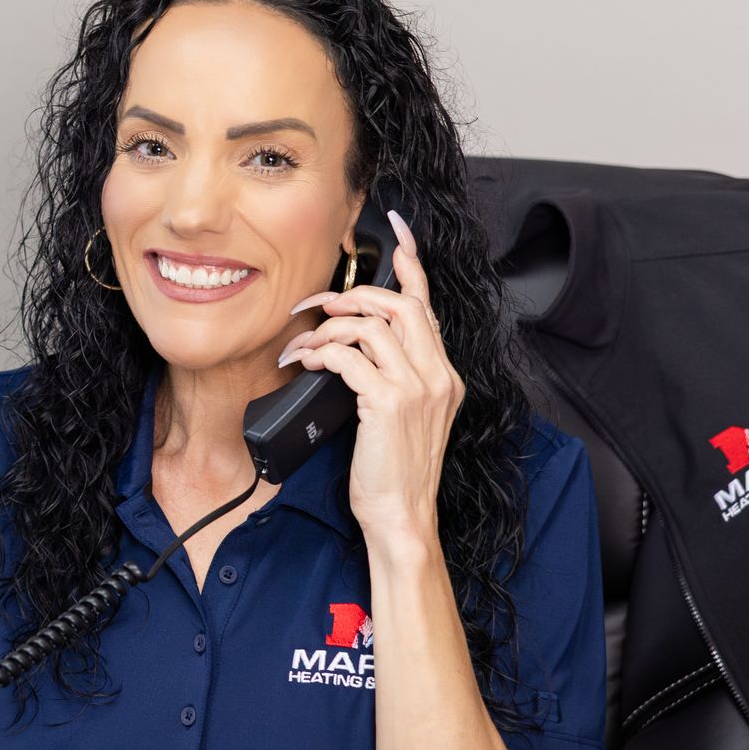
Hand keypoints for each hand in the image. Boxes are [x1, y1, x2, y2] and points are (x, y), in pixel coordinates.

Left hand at [276, 209, 463, 553]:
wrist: (401, 517)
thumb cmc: (391, 473)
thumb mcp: (397, 417)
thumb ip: (388, 378)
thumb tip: (349, 346)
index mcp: (444, 376)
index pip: (429, 307)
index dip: (412, 265)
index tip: (395, 232)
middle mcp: (438, 376)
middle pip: (401, 306)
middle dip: (354, 296)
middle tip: (317, 304)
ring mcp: (417, 389)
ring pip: (372, 326)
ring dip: (329, 327)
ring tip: (304, 344)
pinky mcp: (389, 404)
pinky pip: (349, 356)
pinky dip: (321, 352)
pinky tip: (305, 362)